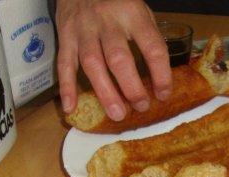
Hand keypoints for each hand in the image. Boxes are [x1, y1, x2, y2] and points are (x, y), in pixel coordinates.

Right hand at [55, 0, 171, 119]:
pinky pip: (64, 63)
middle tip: (140, 107)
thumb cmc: (117, 2)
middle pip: (119, 58)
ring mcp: (83, 29)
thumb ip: (147, 39)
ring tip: (117, 114)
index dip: (161, 74)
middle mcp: (107, 21)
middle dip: (131, 87)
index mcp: (133, 14)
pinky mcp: (65, 35)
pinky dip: (67, 87)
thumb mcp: (139, 11)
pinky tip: (71, 107)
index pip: (152, 47)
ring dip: (105, 92)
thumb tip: (158, 79)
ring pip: (92, 64)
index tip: (164, 94)